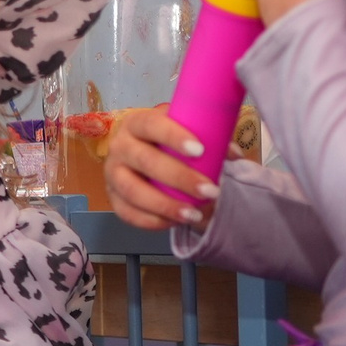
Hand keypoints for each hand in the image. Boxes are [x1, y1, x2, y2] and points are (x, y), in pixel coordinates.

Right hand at [104, 107, 219, 231]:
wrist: (148, 157)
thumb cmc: (170, 143)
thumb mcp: (188, 133)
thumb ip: (211, 139)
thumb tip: (232, 154)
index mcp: (137, 123)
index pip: (151, 125)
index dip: (173, 136)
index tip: (200, 150)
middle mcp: (119, 146)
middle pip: (145, 161)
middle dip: (180, 178)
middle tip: (211, 190)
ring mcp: (112, 174)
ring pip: (134, 191)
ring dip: (166, 205)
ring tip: (194, 214)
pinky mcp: (113, 198)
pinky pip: (128, 213)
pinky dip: (153, 221)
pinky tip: (175, 222)